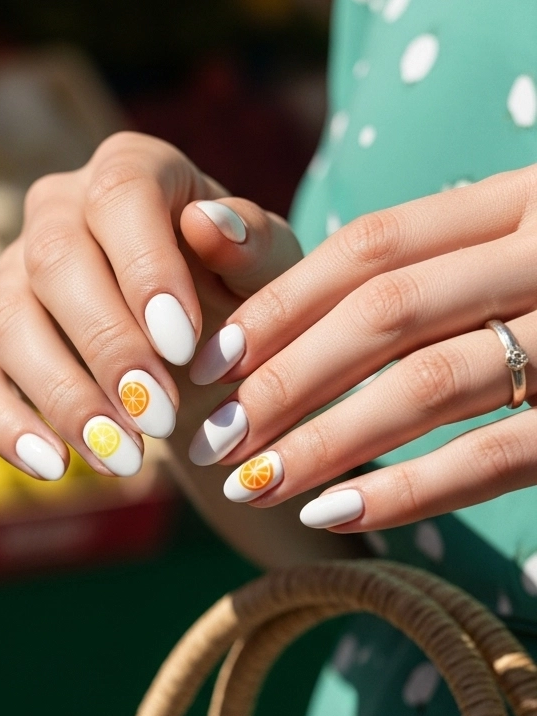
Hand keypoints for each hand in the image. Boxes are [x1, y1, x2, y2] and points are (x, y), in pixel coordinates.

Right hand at [0, 132, 299, 480]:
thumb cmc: (247, 293)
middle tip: (161, 419)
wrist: (212, 349)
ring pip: (6, 321)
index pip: (121, 196)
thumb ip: (255, 247)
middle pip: (54, 261)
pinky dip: (6, 426)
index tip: (184, 345)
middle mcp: (58, 209)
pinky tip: (57, 469)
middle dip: (108, 348)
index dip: (145, 269)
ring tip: (127, 459)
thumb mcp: (273, 273)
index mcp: (132, 170)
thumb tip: (210, 224)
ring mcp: (15, 274)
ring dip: (65, 397)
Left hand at [186, 165, 536, 530]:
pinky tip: (338, 516)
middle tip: (213, 438)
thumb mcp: (522, 240)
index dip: (284, 302)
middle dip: (285, 380)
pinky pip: (496, 456)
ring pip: (431, 386)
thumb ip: (427, 255)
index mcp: (528, 199)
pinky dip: (410, 490)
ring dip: (327, 442)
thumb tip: (251, 266)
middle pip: (387, 313)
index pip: (377, 243)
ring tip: (256, 484)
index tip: (211, 357)